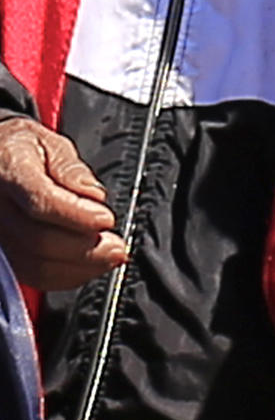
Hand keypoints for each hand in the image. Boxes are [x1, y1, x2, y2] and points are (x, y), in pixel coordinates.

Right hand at [0, 117, 125, 289]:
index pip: (40, 201)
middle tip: (118, 246)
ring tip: (110, 257)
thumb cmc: (21, 150)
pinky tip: (90, 266)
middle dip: (85, 248)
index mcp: (8, 170)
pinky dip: (66, 276)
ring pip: (33, 265)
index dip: (76, 215)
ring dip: (80, 268)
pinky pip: (30, 275)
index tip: (107, 219)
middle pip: (37, 240)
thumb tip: (93, 196)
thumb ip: (71, 169)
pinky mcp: (3, 255)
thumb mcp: (48, 143)